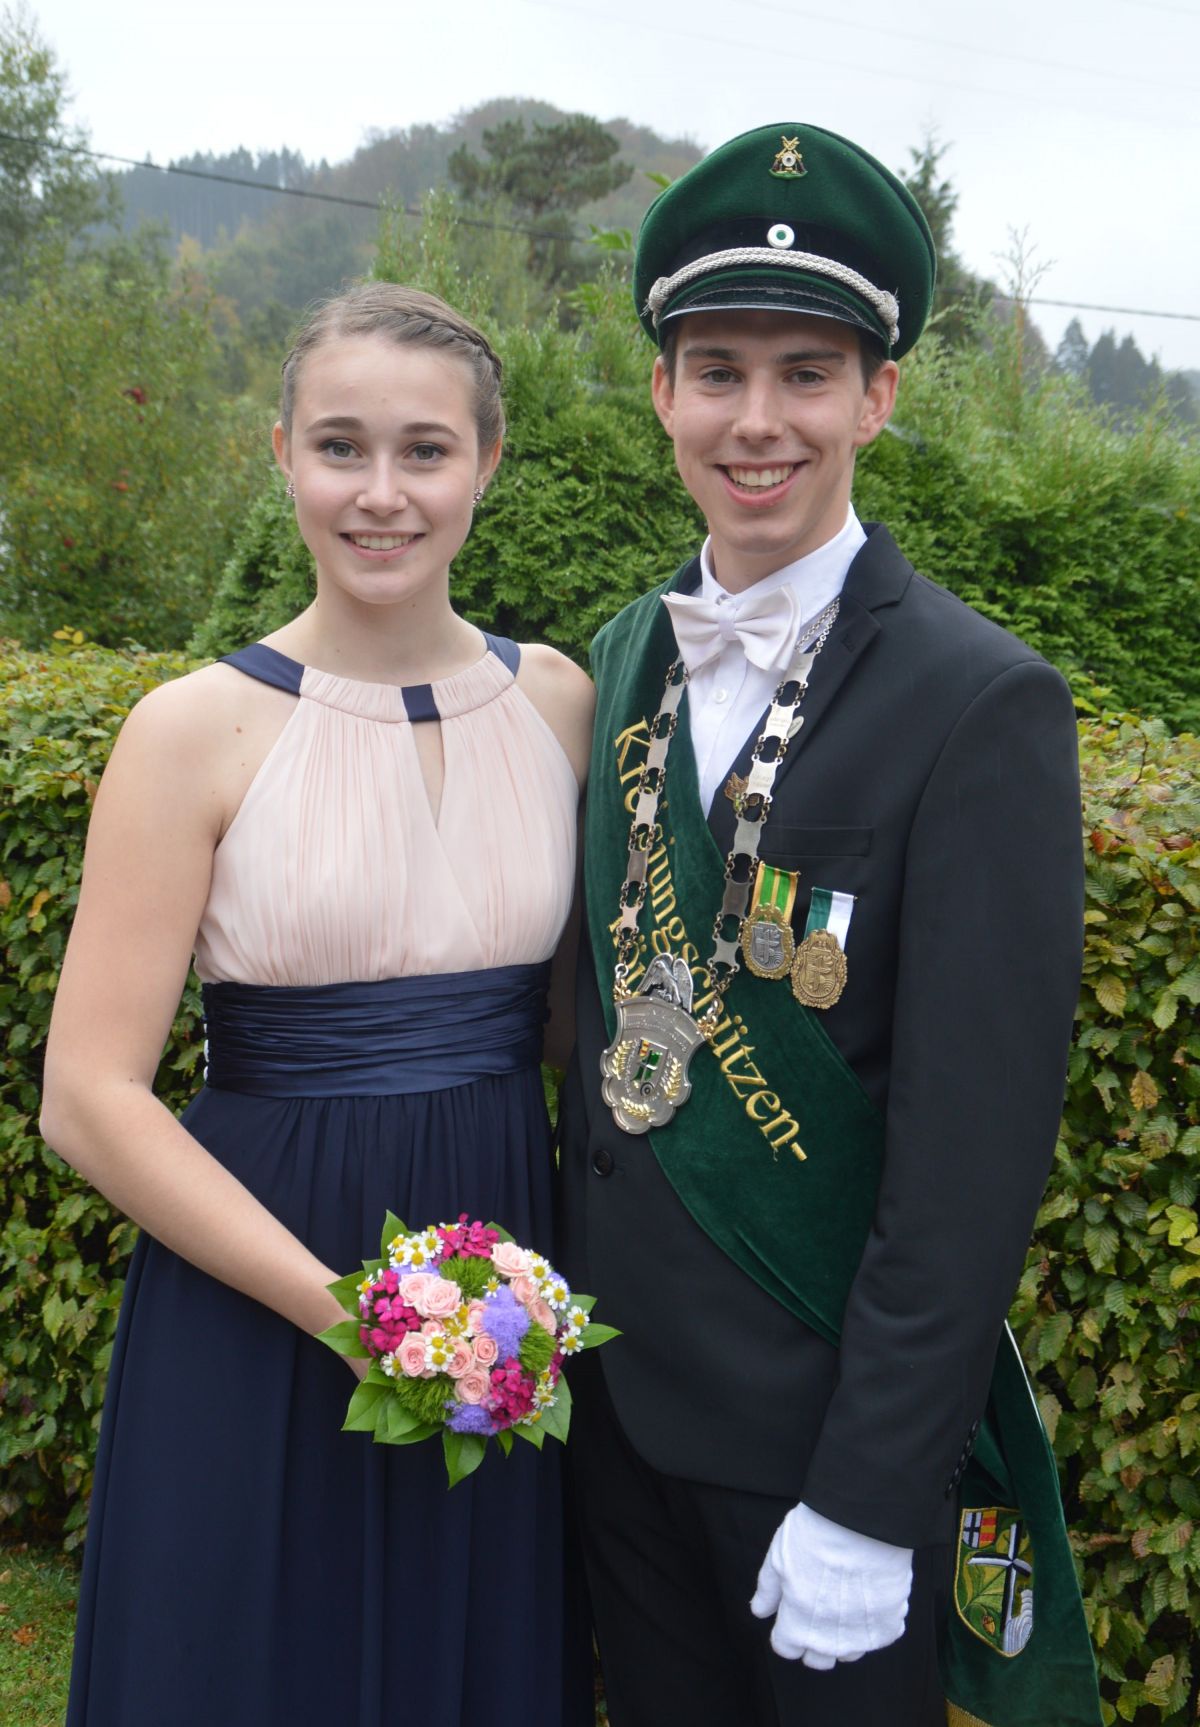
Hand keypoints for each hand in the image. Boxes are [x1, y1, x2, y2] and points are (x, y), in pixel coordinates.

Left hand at [749, 1502, 912, 1667]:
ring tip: (846, 1600)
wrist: (862, 1522)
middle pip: (817, 1659)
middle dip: (813, 1640)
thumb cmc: (815, 1535)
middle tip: (818, 1607)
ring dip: (844, 1635)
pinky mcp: (888, 1627)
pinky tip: (869, 1596)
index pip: (786, 1648)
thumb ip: (768, 1590)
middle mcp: (829, 1641)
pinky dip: (873, 1622)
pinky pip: (878, 1637)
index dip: (786, 1631)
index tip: (791, 1613)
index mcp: (797, 1626)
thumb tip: (760, 1612)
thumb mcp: (777, 1556)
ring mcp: (861, 1638)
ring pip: (848, 1652)